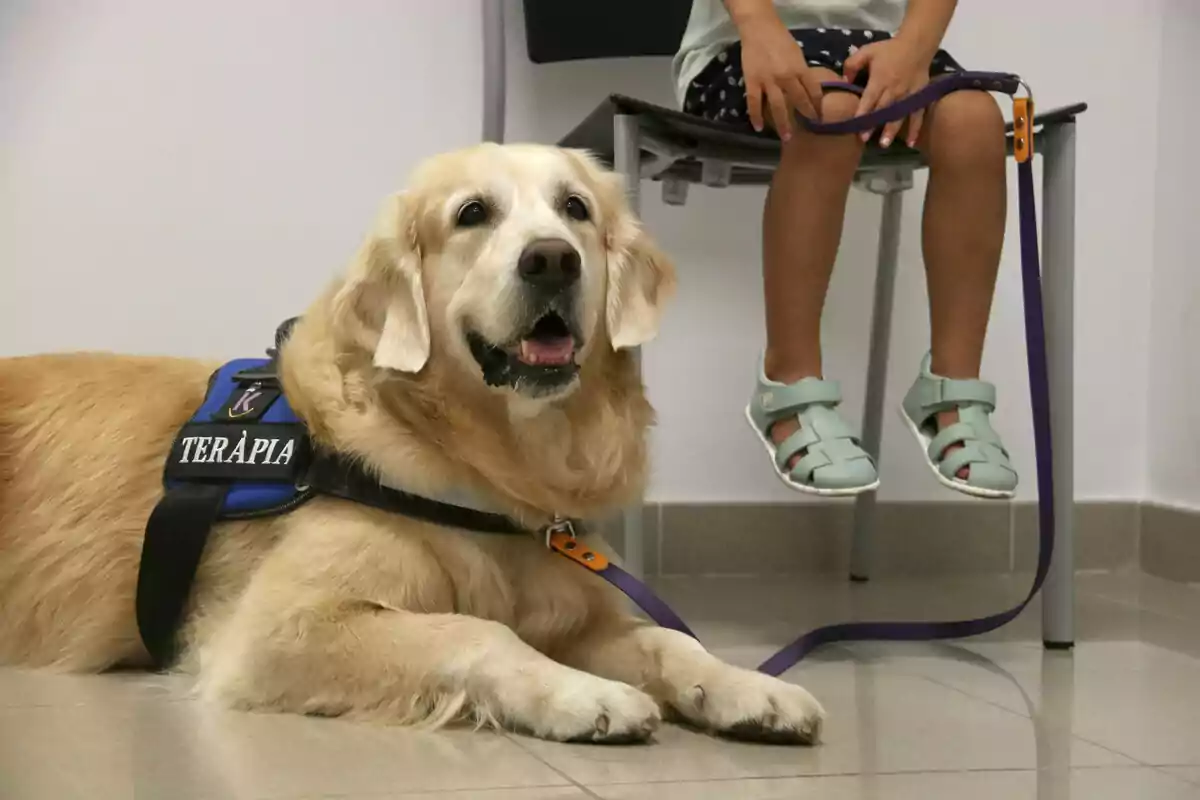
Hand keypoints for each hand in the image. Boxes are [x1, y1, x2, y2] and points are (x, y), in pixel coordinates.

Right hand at [737, 15, 825, 140]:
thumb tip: (807, 89)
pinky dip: (756, 117)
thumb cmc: (780, 40)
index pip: (813, 91)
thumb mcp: (797, 54)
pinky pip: (754, 103)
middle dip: (805, 117)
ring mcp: (768, 81)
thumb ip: (801, 72)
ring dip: (783, 124)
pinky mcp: (752, 82)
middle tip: (809, 130)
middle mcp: (786, 77)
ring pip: (777, 107)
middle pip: (798, 102)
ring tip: (787, 138)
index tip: (821, 116)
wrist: (759, 29)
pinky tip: (759, 128)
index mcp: (799, 68)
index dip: (818, 105)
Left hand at [842, 38, 931, 147]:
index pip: (869, 98)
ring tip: (884, 144)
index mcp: (880, 79)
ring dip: (891, 130)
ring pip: (898, 115)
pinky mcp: (919, 97)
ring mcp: (908, 95)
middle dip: (873, 125)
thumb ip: (852, 64)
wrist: (917, 44)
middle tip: (863, 139)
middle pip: (882, 109)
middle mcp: (894, 89)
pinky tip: (911, 143)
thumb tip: (843, 80)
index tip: (854, 124)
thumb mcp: (867, 51)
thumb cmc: (889, 49)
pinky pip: (917, 115)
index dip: (862, 112)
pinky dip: (915, 129)